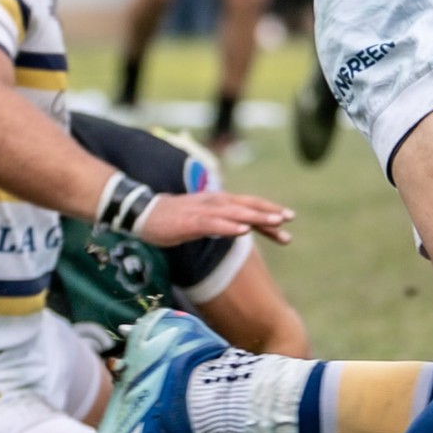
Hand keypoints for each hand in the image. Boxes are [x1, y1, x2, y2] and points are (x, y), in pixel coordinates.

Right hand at [137, 189, 294, 246]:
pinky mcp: (191, 221)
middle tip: (289, 219)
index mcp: (219, 202)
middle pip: (247, 206)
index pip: (249, 205)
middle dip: (269, 213)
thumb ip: (222, 221)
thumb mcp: (203, 219)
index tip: (288, 221)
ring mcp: (203, 210)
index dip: (268, 211)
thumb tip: (242, 228)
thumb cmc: (174, 218)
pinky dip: (230, 226)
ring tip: (276, 222)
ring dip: (257, 216)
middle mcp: (215, 202)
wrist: (143, 213)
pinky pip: (214, 223)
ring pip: (235, 212)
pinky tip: (244, 230)